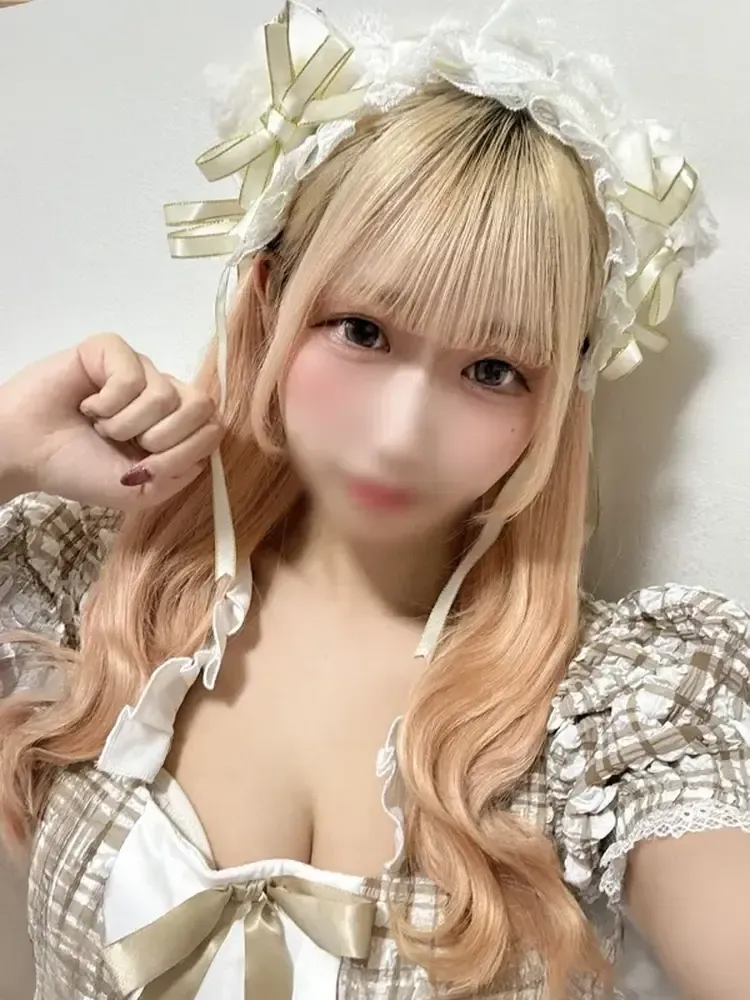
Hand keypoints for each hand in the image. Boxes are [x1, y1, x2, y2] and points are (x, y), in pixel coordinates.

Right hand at [1, 333, 222, 509]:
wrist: (26, 453)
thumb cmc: (78, 468)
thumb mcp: (135, 492)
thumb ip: (176, 477)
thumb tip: (201, 455)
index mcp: (174, 425)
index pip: (213, 429)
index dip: (186, 451)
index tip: (148, 466)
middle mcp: (163, 393)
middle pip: (201, 406)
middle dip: (163, 438)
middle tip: (127, 443)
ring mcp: (140, 369)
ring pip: (165, 395)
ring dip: (125, 423)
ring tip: (100, 426)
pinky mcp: (112, 350)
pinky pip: (131, 375)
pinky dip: (107, 402)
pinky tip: (88, 406)